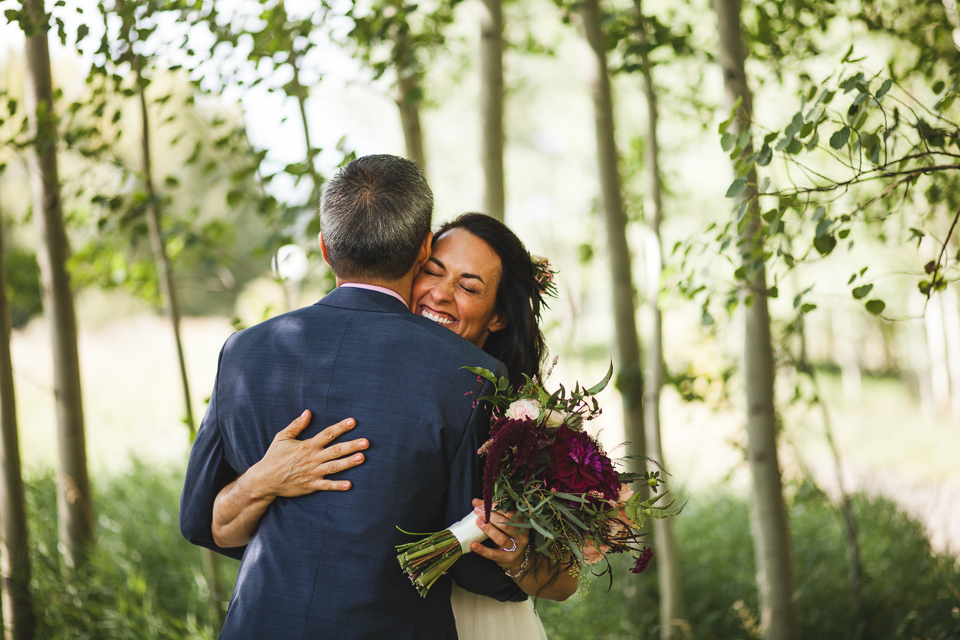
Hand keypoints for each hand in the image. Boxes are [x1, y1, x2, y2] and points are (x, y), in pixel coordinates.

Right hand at [245, 410, 367, 498]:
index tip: (353, 422)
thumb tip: (308, 412)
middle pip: (335, 450)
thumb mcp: (282, 437)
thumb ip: (296, 425)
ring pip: (334, 467)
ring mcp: (312, 472)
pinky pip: (326, 485)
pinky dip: (337, 485)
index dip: (340, 427)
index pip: (327, 434)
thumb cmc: (274, 457)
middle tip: (366, 442)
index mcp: (307, 446)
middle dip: (351, 446)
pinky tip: (349, 484)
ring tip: (362, 458)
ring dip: (349, 463)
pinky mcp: (311, 485)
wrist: (264, 480)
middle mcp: (312, 459)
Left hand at [468, 498, 529, 576]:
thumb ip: (491, 513)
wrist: (518, 560)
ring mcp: (515, 548)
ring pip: (501, 538)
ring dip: (489, 529)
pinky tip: (473, 544)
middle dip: (491, 516)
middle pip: (506, 524)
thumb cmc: (509, 538)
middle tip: (477, 511)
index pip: (510, 513)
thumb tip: (475, 501)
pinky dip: (483, 549)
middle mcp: (520, 536)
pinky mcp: (507, 558)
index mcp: (521, 524)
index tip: (484, 504)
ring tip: (478, 522)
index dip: (496, 507)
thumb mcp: (504, 525)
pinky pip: (493, 554)